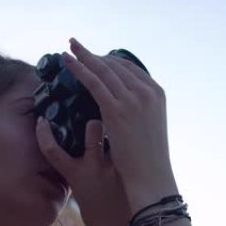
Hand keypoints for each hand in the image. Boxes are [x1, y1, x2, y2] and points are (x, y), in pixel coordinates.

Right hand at [35, 117, 131, 225]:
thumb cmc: (96, 214)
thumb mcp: (80, 191)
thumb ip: (77, 170)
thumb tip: (75, 150)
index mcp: (75, 175)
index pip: (52, 150)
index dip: (44, 134)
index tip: (41, 121)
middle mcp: (93, 167)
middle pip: (92, 128)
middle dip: (95, 118)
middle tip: (96, 114)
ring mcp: (114, 167)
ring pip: (116, 133)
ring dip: (116, 125)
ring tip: (119, 122)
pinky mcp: (131, 170)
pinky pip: (129, 146)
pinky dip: (129, 140)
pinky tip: (132, 137)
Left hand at [63, 38, 173, 192]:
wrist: (151, 178)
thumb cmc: (148, 160)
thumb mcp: (149, 128)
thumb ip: (139, 112)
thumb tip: (125, 107)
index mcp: (157, 93)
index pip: (130, 68)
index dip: (109, 61)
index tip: (94, 58)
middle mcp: (147, 92)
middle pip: (116, 65)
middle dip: (94, 55)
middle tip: (76, 47)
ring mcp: (133, 100)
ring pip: (103, 70)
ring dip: (84, 56)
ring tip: (69, 49)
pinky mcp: (116, 110)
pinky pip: (94, 83)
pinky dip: (79, 69)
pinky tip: (67, 63)